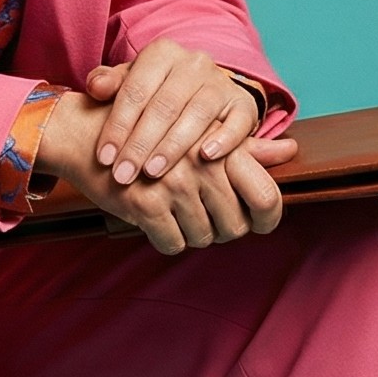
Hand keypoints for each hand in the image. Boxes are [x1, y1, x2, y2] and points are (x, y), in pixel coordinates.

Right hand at [36, 84, 298, 254]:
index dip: (268, 219)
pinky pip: (172, 244)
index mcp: (222, 146)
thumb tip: (289, 150)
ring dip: (190, 233)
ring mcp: (173, 184)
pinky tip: (154, 220)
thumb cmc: (150, 132)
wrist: (88, 134)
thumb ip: (248, 147)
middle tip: (200, 215)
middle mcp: (202, 164)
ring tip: (174, 212)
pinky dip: (165, 239)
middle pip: (234, 226)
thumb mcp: (201, 132)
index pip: (267, 197)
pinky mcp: (145, 203)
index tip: (256, 224)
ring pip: (203, 238)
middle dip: (219, 228)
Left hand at [82, 39, 268, 185]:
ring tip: (152, 173)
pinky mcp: (244, 104)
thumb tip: (95, 88)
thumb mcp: (130, 83)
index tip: (104, 158)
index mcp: (161, 53)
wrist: (203, 91)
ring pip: (198, 114)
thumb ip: (109, 83)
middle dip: (140, 144)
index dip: (117, 125)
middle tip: (123, 175)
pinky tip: (205, 157)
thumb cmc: (157, 92)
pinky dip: (223, 139)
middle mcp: (194, 63)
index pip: (135, 90)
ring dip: (173, 146)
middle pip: (164, 105)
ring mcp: (221, 83)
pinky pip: (238, 121)